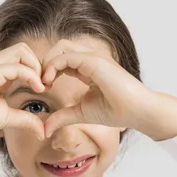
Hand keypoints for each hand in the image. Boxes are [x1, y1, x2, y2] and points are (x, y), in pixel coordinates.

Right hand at [0, 42, 47, 140]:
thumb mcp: (8, 118)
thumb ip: (26, 120)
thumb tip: (43, 131)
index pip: (23, 58)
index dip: (38, 70)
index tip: (46, 88)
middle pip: (23, 49)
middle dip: (39, 64)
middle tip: (45, 84)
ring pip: (21, 51)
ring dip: (36, 67)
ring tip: (41, 86)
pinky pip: (16, 67)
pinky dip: (31, 75)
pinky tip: (37, 89)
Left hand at [39, 39, 156, 137]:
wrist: (136, 112)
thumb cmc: (115, 111)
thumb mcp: (80, 113)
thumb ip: (62, 117)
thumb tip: (44, 129)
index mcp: (88, 68)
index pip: (62, 59)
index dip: (49, 71)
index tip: (42, 89)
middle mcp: (91, 58)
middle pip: (60, 48)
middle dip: (45, 62)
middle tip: (40, 83)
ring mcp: (93, 57)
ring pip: (61, 47)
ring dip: (48, 62)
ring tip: (43, 82)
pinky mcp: (94, 61)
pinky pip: (66, 56)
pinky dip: (53, 66)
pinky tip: (49, 81)